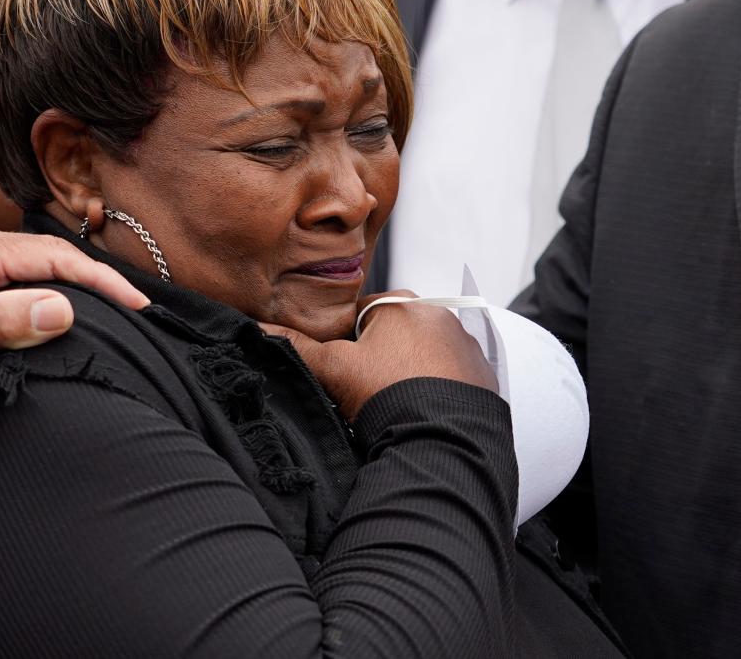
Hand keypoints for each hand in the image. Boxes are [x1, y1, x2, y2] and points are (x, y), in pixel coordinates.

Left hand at [0, 220, 149, 398]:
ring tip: (111, 322)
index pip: (51, 256)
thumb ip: (5, 320)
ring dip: (67, 298)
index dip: (99, 281)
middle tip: (137, 316)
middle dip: (92, 286)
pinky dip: (41, 311)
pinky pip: (12, 296)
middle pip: (46, 263)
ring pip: (31, 280)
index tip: (140, 306)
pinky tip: (58, 328)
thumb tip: (67, 311)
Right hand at [262, 291, 497, 417]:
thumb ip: (296, 346)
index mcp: (401, 302)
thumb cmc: (386, 392)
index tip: (340, 372)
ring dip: (407, 374)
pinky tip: (422, 411)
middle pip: (391, 336)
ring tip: (394, 405)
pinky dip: (435, 390)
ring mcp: (466, 345)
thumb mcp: (333, 367)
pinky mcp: (483, 375)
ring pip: (420, 357)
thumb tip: (257, 328)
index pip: (358, 317)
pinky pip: (449, 378)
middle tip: (364, 392)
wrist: (444, 438)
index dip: (342, 346)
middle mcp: (439, 315)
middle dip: (376, 360)